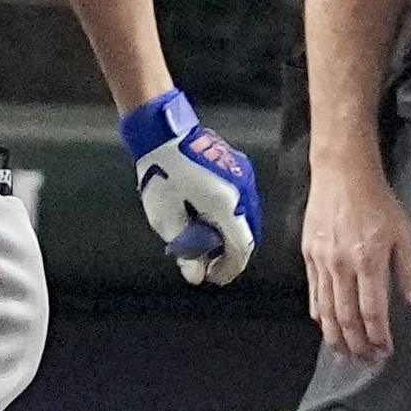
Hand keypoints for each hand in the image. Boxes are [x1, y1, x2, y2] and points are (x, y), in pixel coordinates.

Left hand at [119, 88, 261, 286]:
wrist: (164, 132)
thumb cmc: (162, 172)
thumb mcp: (167, 218)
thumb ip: (186, 249)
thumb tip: (195, 274)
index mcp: (227, 205)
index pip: (241, 247)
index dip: (230, 268)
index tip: (214, 278)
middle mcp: (243, 190)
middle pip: (248, 233)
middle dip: (230, 252)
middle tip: (209, 263)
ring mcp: (244, 175)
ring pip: (247, 216)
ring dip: (231, 233)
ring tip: (207, 241)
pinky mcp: (238, 166)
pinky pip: (242, 200)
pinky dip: (231, 216)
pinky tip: (210, 218)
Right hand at [301, 152, 410, 361]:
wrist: (341, 174)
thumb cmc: (378, 201)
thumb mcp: (403, 233)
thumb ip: (407, 271)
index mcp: (369, 261)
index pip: (373, 310)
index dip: (379, 336)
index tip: (385, 350)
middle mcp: (342, 266)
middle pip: (347, 317)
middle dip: (357, 344)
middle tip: (365, 361)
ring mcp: (322, 263)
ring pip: (326, 310)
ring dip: (336, 337)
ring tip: (344, 354)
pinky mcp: (308, 256)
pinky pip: (313, 293)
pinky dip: (319, 315)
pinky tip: (325, 327)